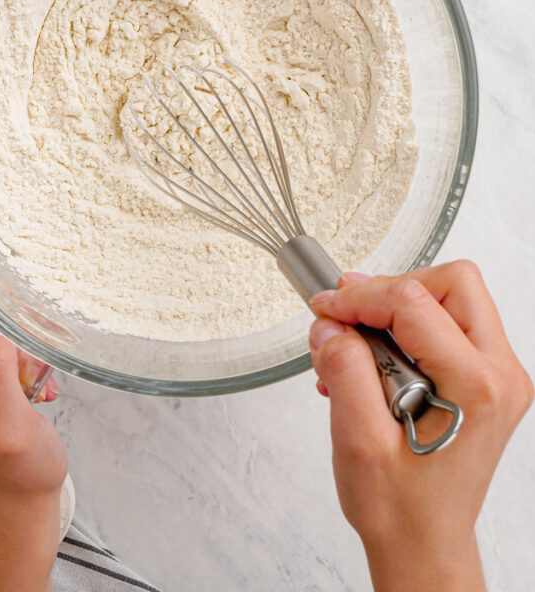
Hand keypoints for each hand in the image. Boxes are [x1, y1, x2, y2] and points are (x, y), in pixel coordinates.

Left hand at [0, 308, 67, 591]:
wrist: (18, 509)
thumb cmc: (15, 479)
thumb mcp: (8, 427)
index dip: (9, 339)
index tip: (22, 374)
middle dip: (19, 351)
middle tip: (28, 389)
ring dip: (25, 363)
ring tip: (30, 396)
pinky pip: (1, 351)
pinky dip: (24, 371)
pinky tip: (30, 397)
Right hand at [309, 261, 532, 591]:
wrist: (423, 541)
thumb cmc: (400, 506)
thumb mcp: (358, 441)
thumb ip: (345, 370)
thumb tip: (331, 323)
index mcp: (475, 388)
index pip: (413, 303)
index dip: (359, 298)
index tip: (324, 311)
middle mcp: (499, 375)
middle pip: (451, 283)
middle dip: (391, 290)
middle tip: (347, 316)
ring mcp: (498, 376)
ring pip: (453, 296)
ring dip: (398, 307)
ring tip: (355, 344)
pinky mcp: (486, 378)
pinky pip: (450, 323)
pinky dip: (407, 327)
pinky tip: (372, 359)